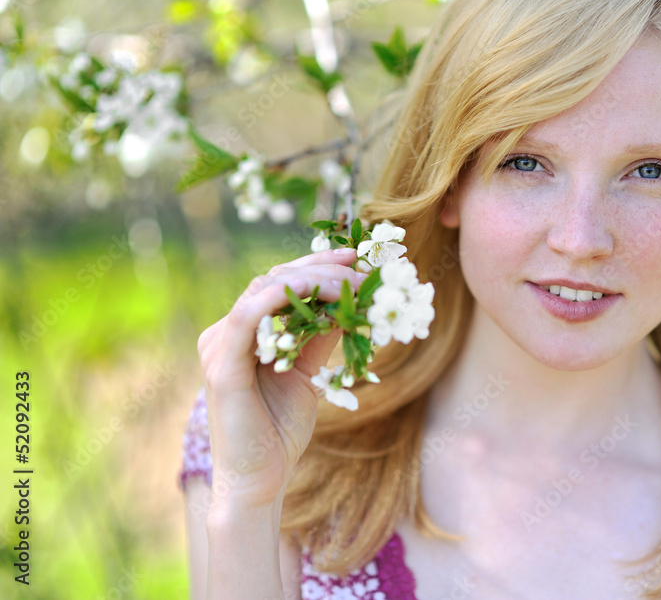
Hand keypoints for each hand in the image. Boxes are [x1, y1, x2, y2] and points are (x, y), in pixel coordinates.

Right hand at [197, 248, 366, 509]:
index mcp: (242, 335)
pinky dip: (282, 298)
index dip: (316, 266)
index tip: (354, 259)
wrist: (259, 481)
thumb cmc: (279, 432)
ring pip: (265, 289)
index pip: (278, 284)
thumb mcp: (307, 376)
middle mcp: (225, 334)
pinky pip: (248, 316)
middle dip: (322, 269)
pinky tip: (317, 294)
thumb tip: (345, 308)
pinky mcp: (221, 366)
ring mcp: (219, 346)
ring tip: (352, 284)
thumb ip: (317, 341)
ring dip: (313, 280)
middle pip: (274, 279)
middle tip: (362, 270)